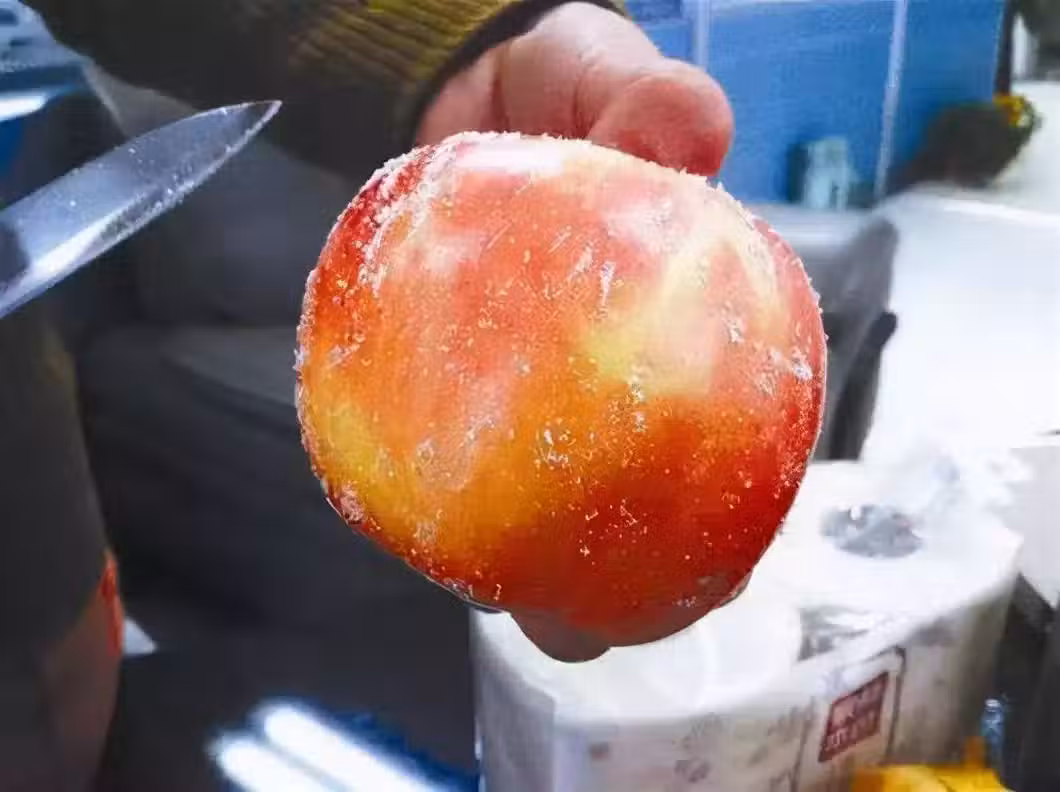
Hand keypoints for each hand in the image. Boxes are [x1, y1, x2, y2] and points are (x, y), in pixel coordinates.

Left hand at [417, 2, 733, 661]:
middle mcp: (595, 376)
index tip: (700, 582)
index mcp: (663, 330)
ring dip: (511, 560)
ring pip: (522, 502)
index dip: (715, 524)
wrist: (470, 82)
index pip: (713, 446)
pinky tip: (412, 511)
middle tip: (575, 622)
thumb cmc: (564, 91)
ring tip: (492, 593)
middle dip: (604, 582)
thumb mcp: (607, 79)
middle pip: (615, 508)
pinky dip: (429, 486)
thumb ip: (643, 100)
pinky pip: (434, 447)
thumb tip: (690, 130)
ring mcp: (517, 385)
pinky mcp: (445, 379)